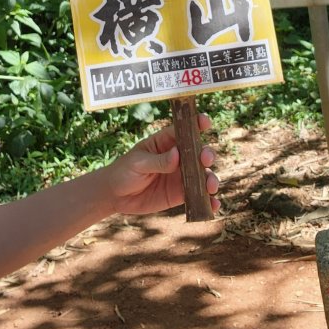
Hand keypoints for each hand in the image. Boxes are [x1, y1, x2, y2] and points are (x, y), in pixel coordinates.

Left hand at [104, 113, 219, 215]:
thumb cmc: (124, 171)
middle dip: (206, 155)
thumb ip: (158, 160)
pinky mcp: (180, 194)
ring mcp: (181, 176)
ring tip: (210, 187)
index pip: (184, 130)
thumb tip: (177, 155)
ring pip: (203, 175)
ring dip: (211, 179)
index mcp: (166, 142)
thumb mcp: (138, 163)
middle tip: (205, 160)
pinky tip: (213, 205)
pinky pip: (198, 197)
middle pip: (199, 153)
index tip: (205, 122)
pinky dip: (208, 201)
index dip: (196, 124)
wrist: (116, 195)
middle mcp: (179, 158)